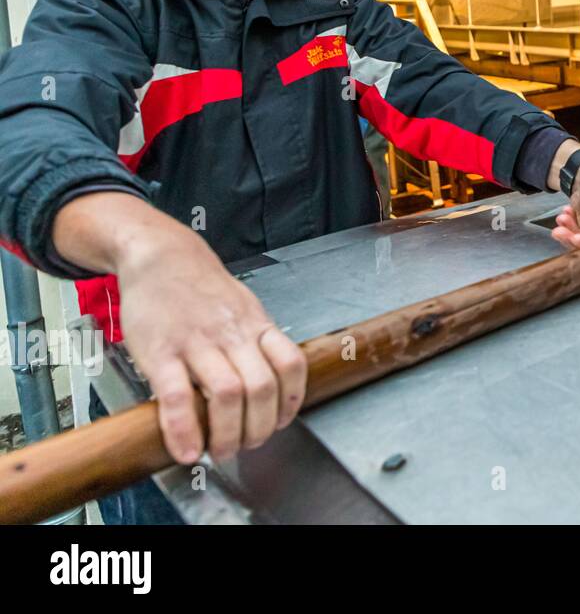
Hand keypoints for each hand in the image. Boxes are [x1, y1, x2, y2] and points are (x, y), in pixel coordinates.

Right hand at [53, 193, 305, 464]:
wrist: (160, 254)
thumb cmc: (201, 286)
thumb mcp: (243, 306)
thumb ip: (256, 341)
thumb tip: (270, 382)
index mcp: (255, 325)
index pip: (291, 363)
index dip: (292, 400)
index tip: (280, 422)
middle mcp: (231, 334)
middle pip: (262, 388)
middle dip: (258, 428)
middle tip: (247, 446)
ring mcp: (197, 342)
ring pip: (226, 395)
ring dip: (226, 434)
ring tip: (219, 451)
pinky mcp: (161, 351)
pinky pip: (177, 396)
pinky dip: (183, 429)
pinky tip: (185, 450)